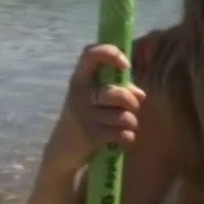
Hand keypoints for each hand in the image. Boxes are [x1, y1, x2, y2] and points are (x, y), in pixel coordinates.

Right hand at [43, 44, 146, 174]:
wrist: (63, 149)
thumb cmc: (87, 117)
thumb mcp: (96, 99)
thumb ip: (119, 90)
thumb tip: (141, 95)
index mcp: (80, 79)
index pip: (90, 53)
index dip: (111, 53)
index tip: (126, 65)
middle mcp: (79, 94)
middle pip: (117, 93)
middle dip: (132, 103)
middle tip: (132, 108)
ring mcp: (83, 115)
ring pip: (123, 116)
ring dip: (131, 122)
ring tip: (126, 126)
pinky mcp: (90, 135)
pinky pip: (122, 133)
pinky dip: (127, 137)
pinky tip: (122, 138)